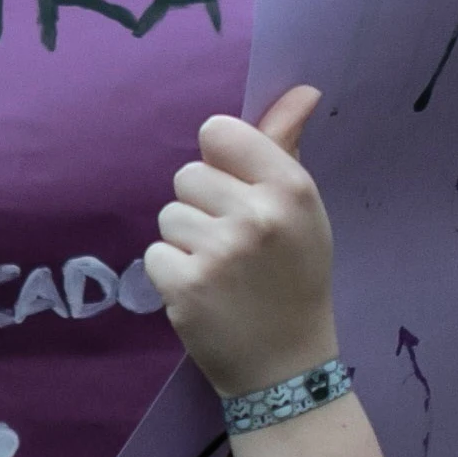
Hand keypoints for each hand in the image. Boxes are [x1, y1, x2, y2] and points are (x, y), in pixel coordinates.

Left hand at [144, 85, 337, 397]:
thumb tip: (302, 90)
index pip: (218, 130)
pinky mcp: (184, 284)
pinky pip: (155, 252)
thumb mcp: (303, 210)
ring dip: (187, 241)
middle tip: (236, 244)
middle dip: (203, 205)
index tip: (236, 188)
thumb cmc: (295, 277)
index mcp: (290, 187)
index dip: (220, 159)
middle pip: (188, 174)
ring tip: (223, 271)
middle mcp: (256, 214)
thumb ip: (286, 145)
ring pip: (169, 214)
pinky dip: (172, 273)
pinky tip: (206, 293)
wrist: (288, 366)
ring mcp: (219, 251)